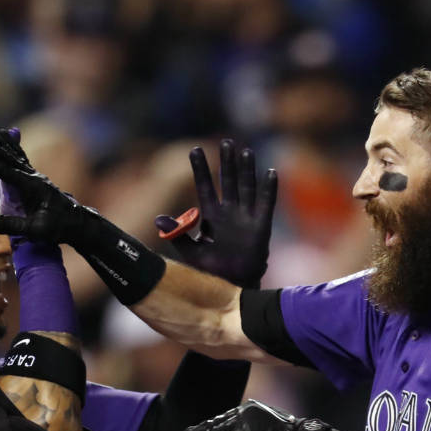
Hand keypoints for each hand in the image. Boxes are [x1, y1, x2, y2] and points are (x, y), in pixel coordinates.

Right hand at [0, 128, 91, 244]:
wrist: (76, 223)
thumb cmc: (58, 227)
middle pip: (10, 159)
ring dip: (1, 144)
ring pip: (15, 156)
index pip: (8, 173)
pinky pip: (21, 160)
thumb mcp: (37, 230)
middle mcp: (34, 178)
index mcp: (33, 187)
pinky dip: (12, 148)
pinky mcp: (35, 179)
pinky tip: (7, 138)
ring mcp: (36, 177)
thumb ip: (16, 225)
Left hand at [154, 140, 275, 287]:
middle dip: (227, 162)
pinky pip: (266, 204)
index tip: (194, 149)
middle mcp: (230, 213)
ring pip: (247, 188)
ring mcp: (246, 218)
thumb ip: (178, 234)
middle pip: (229, 181)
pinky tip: (271, 172)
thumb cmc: (212, 271)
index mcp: (211, 217)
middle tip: (226, 142)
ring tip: (245, 151)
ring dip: (247, 170)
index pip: (206, 187)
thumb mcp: (191, 252)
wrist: (232, 288)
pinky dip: (269, 190)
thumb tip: (158, 219)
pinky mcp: (261, 227)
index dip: (201, 169)